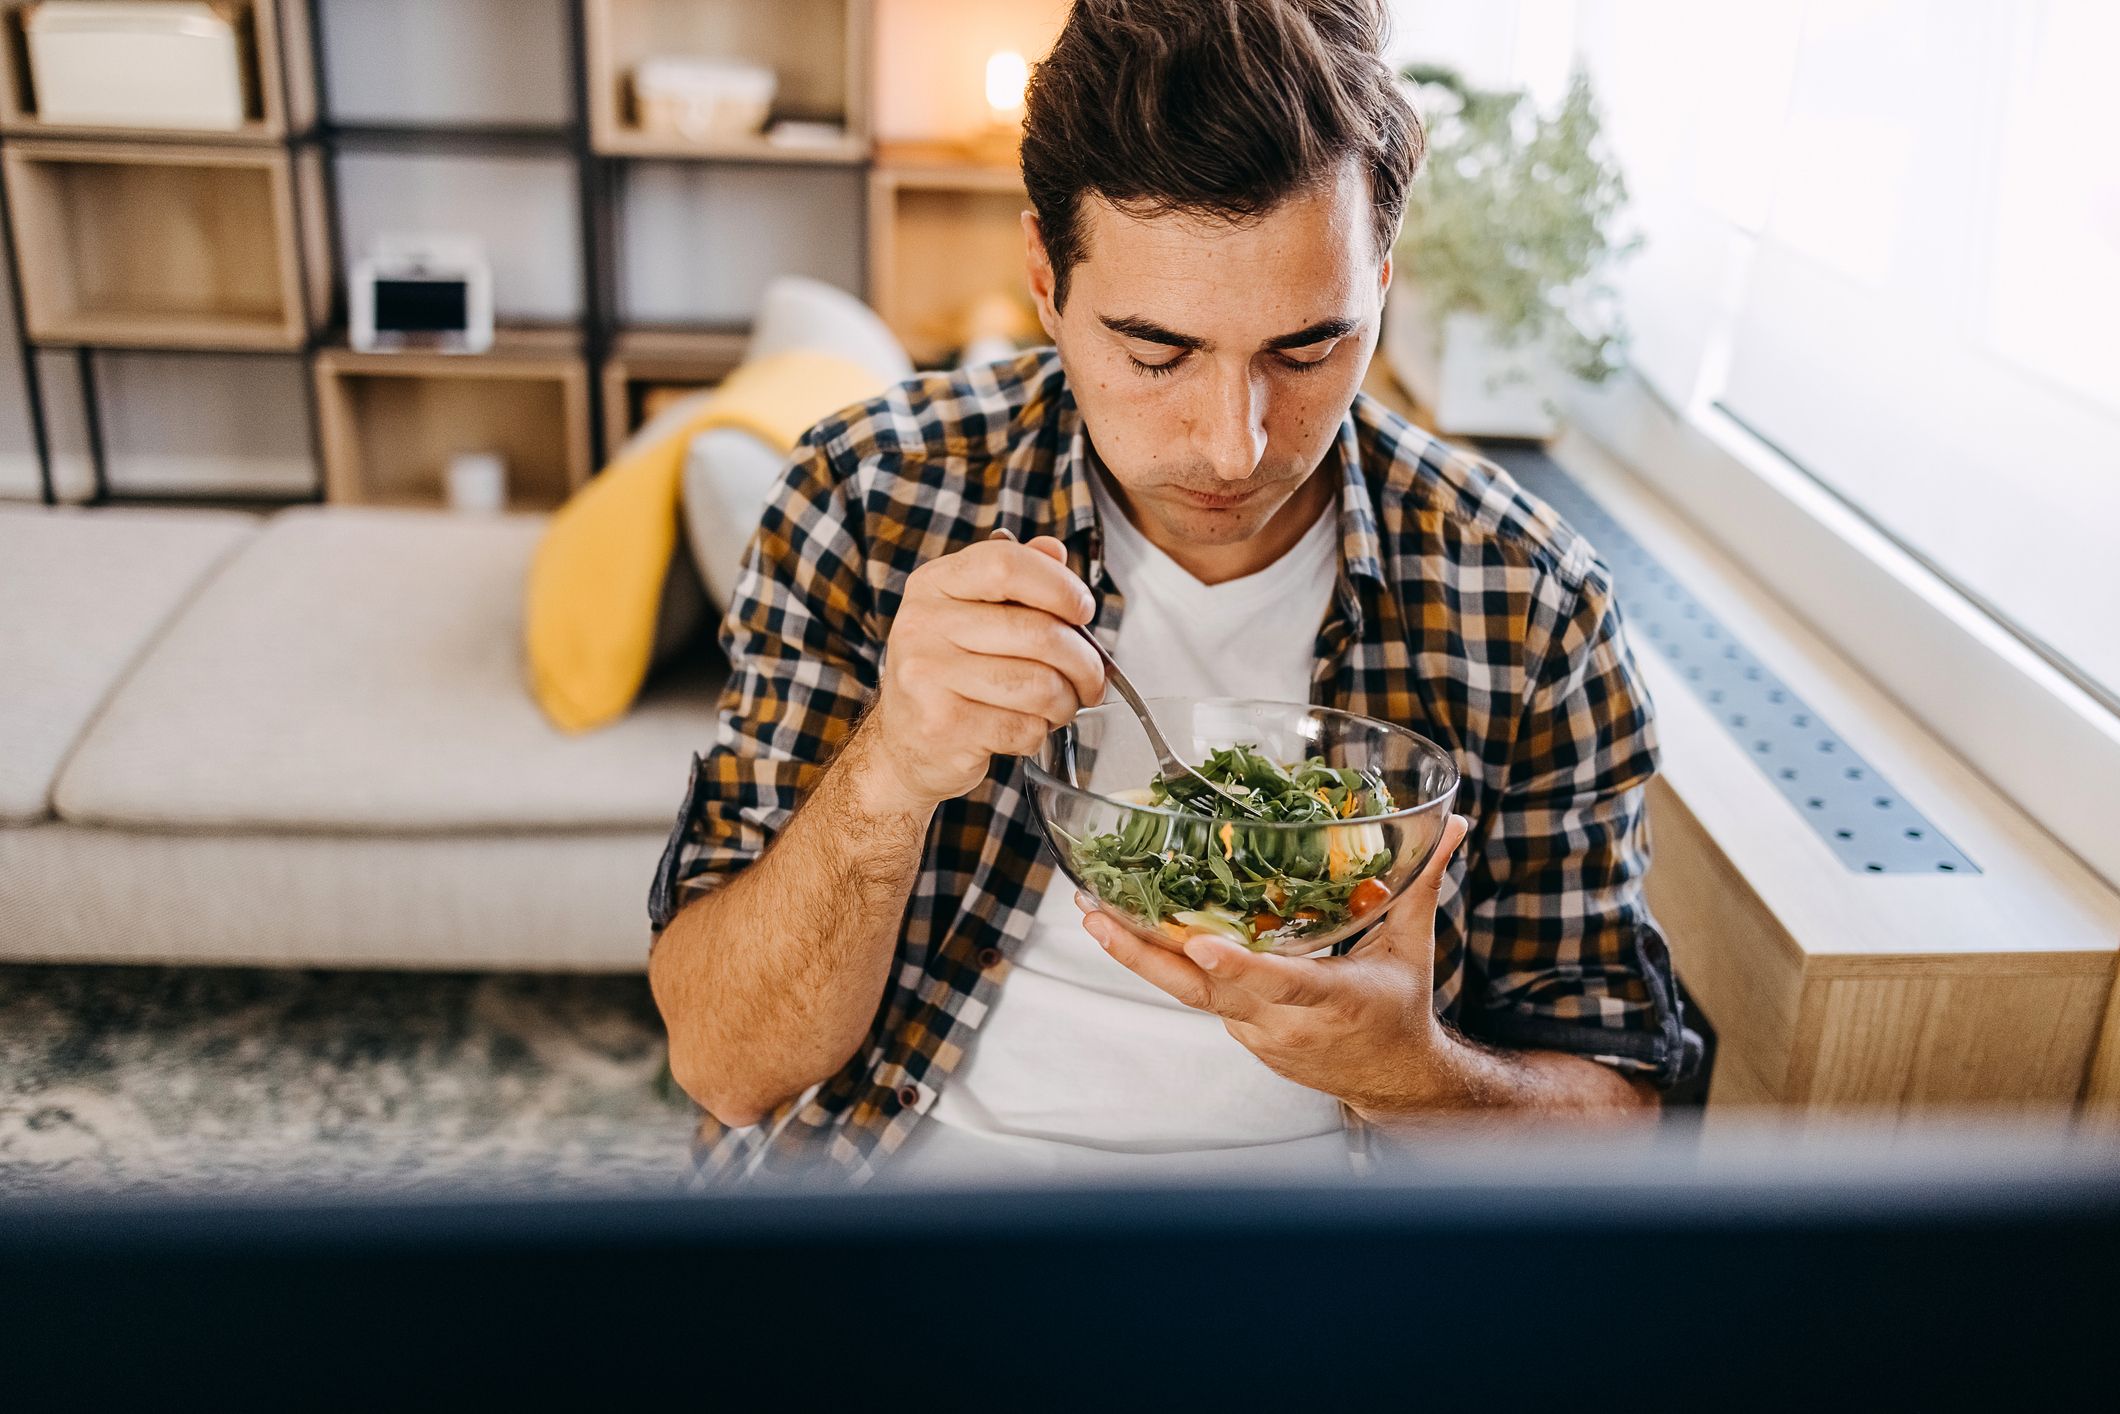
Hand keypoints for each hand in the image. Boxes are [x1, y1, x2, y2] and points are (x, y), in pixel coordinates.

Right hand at [862, 533, 1105, 813]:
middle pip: (1038, 631)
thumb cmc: (947, 675)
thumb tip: (1054, 552)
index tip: (1082, 610)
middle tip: (1091, 676)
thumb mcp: (969, 614)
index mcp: (934, 585)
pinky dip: (1040, 733)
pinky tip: (1025, 728)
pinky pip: (1024, 727)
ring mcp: (929, 676)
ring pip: (1040, 684)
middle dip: (1084, 661)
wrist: (902, 745)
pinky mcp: (943, 725)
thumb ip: (1014, 578)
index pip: (1007, 564)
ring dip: (1066, 702)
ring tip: (1059, 705)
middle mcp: (924, 624)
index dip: (1060, 586)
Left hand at [1078, 813, 1473, 1117]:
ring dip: (1139, 956)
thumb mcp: (1412, 946)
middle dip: (1148, 956)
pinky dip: (1162, 964)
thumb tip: (1451, 822)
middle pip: (1207, 993)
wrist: (1390, 1079)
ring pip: (1189, 995)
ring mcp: (1256, 1033)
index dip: (1240, 969)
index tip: (1202, 948)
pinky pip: (1196, 996)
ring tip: (1093, 913)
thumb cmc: (1400, 1006)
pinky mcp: (1238, 1033)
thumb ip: (1419, 883)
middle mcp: (1285, 1022)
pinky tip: (1126, 926)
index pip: (1283, 984)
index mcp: (1335, 1000)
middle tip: (1099, 915)